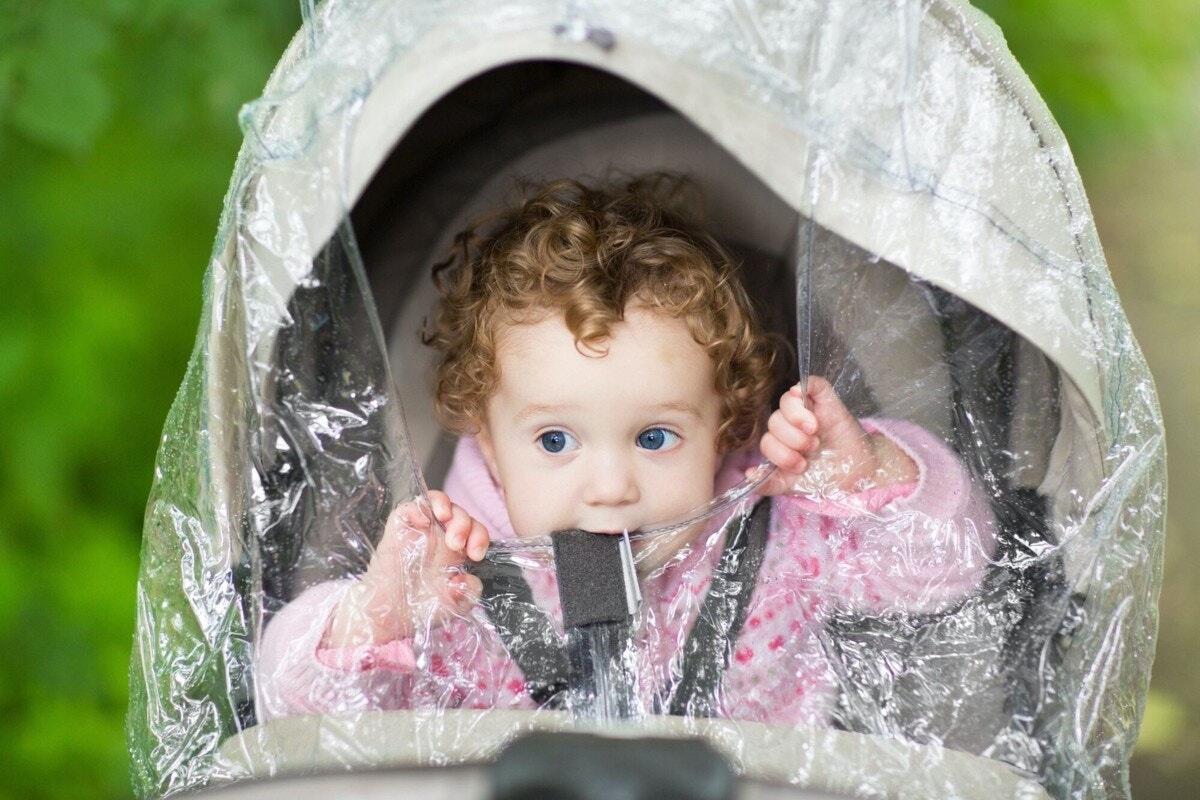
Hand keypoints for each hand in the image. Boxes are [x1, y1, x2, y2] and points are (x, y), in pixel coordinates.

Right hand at [323, 490, 488, 647]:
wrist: (387, 617)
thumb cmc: (420, 610)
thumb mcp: (453, 606)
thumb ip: (468, 594)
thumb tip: (471, 579)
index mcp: (456, 553)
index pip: (476, 532)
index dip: (480, 537)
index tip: (476, 555)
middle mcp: (440, 538)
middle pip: (461, 514)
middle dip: (467, 524)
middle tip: (458, 545)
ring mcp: (420, 531)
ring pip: (439, 502)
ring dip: (448, 507)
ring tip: (446, 521)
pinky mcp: (399, 529)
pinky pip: (411, 507)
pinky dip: (419, 507)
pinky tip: (424, 521)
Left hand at [755, 376, 917, 495]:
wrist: (859, 473)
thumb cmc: (827, 477)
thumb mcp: (795, 485)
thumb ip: (771, 483)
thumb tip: (748, 475)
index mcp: (782, 444)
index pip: (767, 440)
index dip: (779, 454)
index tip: (800, 466)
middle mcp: (791, 425)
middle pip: (774, 421)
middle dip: (790, 440)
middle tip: (811, 450)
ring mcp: (808, 410)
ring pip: (787, 401)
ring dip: (797, 420)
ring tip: (815, 435)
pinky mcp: (826, 399)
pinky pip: (811, 383)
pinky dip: (804, 386)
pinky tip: (801, 395)